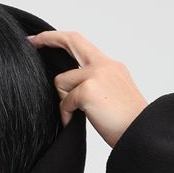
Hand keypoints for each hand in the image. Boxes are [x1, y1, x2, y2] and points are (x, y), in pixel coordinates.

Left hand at [26, 28, 148, 149]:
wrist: (141, 134)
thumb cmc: (126, 122)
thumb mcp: (112, 94)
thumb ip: (93, 84)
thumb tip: (68, 88)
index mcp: (110, 66)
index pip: (81, 43)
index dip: (60, 38)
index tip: (42, 38)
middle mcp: (104, 65)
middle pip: (70, 41)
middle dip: (47, 39)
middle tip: (31, 42)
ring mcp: (96, 75)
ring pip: (61, 81)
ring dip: (64, 101)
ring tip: (79, 115)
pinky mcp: (88, 90)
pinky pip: (64, 102)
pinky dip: (66, 115)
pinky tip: (76, 122)